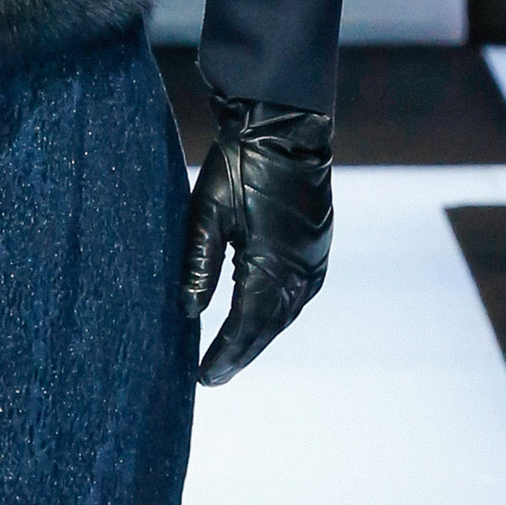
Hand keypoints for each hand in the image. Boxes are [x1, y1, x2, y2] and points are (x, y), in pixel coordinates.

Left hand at [179, 100, 332, 385]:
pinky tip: (259, 320)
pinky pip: (296, 294)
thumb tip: (188, 312)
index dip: (225, 354)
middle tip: (213, 376)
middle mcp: (300, 270)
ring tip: (232, 356)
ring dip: (259, 336)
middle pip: (268, 327)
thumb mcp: (206, 213)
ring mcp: (314, 259)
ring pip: (285, 313)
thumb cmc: (240, 165)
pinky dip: (275, 313)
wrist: (284, 127)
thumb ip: (198, 266)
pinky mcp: (317, 248)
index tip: (202, 377)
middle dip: (241, 353)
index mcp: (272, 265)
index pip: (246, 325)